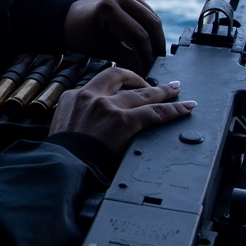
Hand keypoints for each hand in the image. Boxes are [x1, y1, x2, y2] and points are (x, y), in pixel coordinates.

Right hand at [48, 67, 195, 155]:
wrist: (60, 167)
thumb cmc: (60, 156)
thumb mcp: (62, 128)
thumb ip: (78, 120)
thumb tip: (90, 128)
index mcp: (73, 97)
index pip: (100, 83)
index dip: (117, 81)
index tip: (126, 83)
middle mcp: (90, 96)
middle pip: (120, 78)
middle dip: (139, 79)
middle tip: (153, 83)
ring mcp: (108, 107)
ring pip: (141, 93)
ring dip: (161, 91)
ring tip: (175, 90)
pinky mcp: (123, 121)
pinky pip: (155, 112)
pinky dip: (173, 109)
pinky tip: (185, 106)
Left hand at [63, 0, 165, 72]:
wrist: (67, 19)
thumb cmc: (80, 36)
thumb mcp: (102, 50)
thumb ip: (127, 58)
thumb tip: (148, 69)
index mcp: (108, 8)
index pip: (138, 34)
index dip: (147, 54)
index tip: (150, 68)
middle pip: (151, 22)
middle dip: (157, 44)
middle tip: (158, 62)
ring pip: (151, 16)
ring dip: (156, 36)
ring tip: (154, 54)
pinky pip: (146, 11)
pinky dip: (149, 27)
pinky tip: (149, 41)